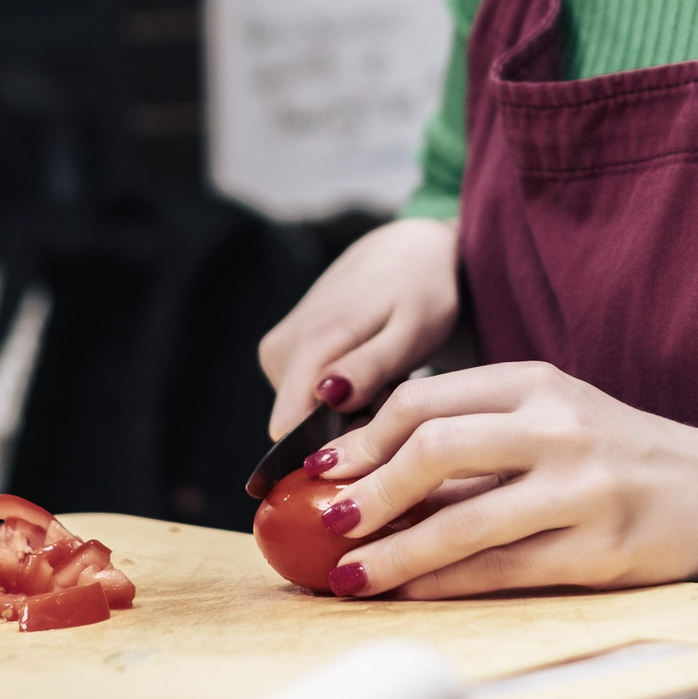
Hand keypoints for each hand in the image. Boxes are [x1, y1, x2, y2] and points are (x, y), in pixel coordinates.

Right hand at [259, 217, 461, 438]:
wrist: (405, 249)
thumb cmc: (420, 290)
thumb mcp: (412, 330)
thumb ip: (369, 366)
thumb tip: (325, 397)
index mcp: (312, 342)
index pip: (288, 429)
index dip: (331, 448)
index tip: (377, 434)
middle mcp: (281, 348)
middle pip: (298, 427)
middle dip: (345, 428)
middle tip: (392, 397)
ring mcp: (278, 348)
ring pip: (302, 414)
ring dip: (346, 411)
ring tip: (384, 379)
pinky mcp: (282, 351)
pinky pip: (303, 396)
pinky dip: (339, 396)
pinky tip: (368, 372)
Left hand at [296, 362, 697, 598]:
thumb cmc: (616, 453)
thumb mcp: (551, 418)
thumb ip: (475, 437)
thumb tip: (366, 476)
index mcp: (535, 382)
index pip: (426, 399)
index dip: (362, 438)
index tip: (319, 469)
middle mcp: (558, 427)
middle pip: (436, 448)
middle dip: (368, 492)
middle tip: (326, 521)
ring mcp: (583, 488)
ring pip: (464, 522)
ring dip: (394, 551)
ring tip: (348, 574)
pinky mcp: (600, 550)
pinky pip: (502, 570)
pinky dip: (444, 583)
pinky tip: (407, 590)